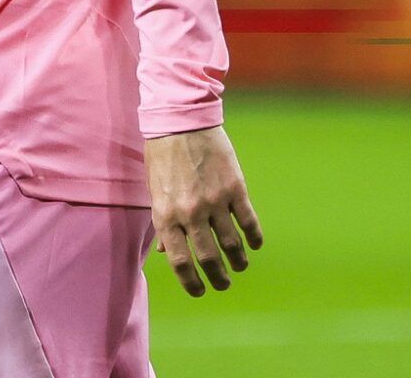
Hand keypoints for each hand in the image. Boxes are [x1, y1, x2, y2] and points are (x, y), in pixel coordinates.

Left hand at [144, 125, 263, 295]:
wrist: (181, 120)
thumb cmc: (163, 155)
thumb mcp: (154, 189)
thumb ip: (163, 222)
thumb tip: (166, 252)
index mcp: (166, 215)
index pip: (180, 262)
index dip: (191, 282)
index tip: (199, 291)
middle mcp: (190, 213)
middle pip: (208, 258)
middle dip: (217, 278)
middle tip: (223, 284)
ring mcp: (214, 201)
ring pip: (232, 244)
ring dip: (238, 261)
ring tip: (240, 267)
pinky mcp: (235, 188)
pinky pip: (248, 222)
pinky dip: (254, 237)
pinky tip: (255, 244)